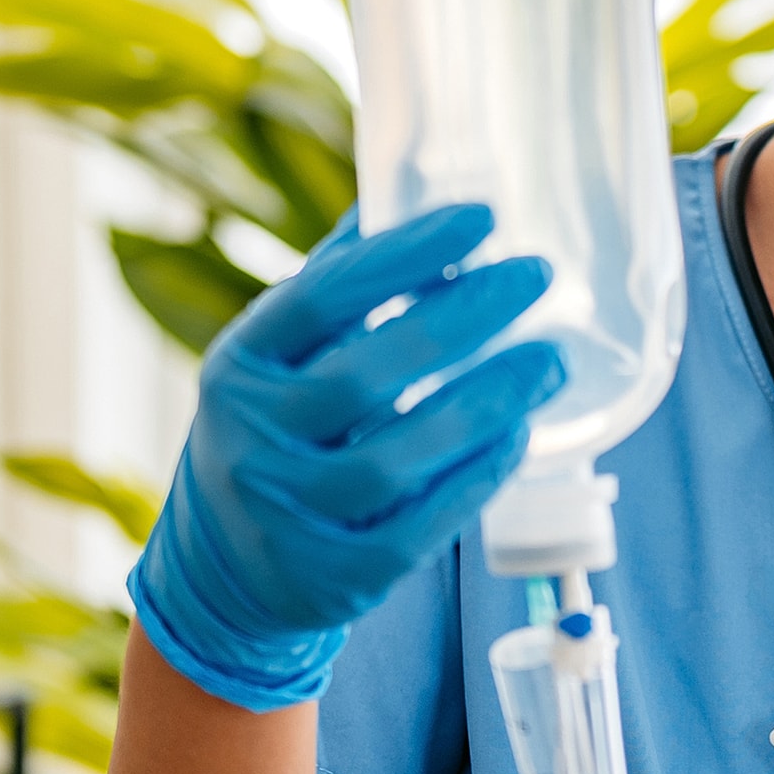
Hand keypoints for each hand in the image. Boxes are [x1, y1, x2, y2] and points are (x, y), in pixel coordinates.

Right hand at [129, 204, 563, 710]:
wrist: (224, 573)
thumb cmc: (276, 436)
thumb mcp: (278, 361)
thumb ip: (337, 289)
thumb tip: (408, 195)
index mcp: (239, 365)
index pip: (322, 297)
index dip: (404, 254)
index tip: (482, 218)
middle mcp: (251, 440)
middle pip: (366, 373)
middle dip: (462, 320)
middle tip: (535, 278)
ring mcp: (290, 515)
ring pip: (396, 457)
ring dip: (484, 404)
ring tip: (549, 362)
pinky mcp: (335, 578)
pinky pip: (419, 527)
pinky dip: (476, 478)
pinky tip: (517, 436)